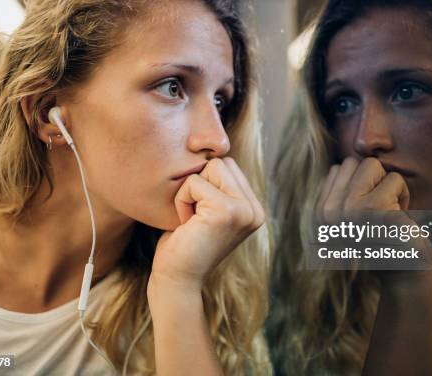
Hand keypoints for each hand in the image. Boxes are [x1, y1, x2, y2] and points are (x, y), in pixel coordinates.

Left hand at [149, 157, 263, 292]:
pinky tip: (186, 225)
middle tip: (194, 218)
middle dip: (199, 184)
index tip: (200, 216)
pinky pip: (194, 182)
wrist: (176, 280)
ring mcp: (244, 210)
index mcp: (254, 210)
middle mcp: (255, 210)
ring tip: (191, 221)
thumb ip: (219, 189)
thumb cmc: (184, 245)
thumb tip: (213, 152)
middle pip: (222, 162)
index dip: (205, 184)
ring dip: (190, 191)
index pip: (229, 166)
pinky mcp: (227, 211)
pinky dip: (182, 200)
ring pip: (211, 167)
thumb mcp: (208, 213)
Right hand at [316, 157, 431, 286]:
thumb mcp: (351, 218)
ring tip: (391, 213)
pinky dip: (405, 196)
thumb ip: (341, 193)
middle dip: (374, 179)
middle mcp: (330, 212)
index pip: (338, 168)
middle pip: (354, 162)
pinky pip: (395, 180)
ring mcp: (352, 212)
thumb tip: (344, 162)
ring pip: (375, 165)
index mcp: (320, 214)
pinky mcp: (378, 212)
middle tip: (382, 210)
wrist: (403, 277)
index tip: (368, 209)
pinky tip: (404, 220)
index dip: (360, 182)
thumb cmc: (381, 244)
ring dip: (390, 186)